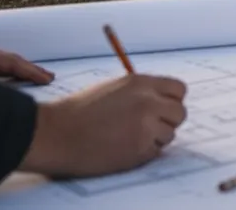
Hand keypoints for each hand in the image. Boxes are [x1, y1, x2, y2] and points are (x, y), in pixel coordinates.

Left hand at [0, 41, 53, 84]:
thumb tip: (1, 92)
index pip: (11, 61)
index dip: (30, 70)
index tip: (47, 79)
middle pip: (8, 60)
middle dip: (29, 70)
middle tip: (48, 79)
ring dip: (17, 72)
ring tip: (33, 81)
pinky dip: (3, 75)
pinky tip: (6, 84)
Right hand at [20, 74, 187, 177]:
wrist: (55, 133)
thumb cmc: (78, 111)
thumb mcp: (114, 89)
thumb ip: (141, 93)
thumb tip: (162, 102)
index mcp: (141, 83)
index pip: (179, 90)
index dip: (171, 101)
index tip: (162, 109)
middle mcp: (148, 102)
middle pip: (180, 113)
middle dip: (167, 121)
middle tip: (149, 127)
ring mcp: (145, 126)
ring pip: (169, 134)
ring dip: (155, 139)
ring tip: (128, 138)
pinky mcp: (139, 149)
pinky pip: (155, 152)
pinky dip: (143, 153)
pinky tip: (122, 148)